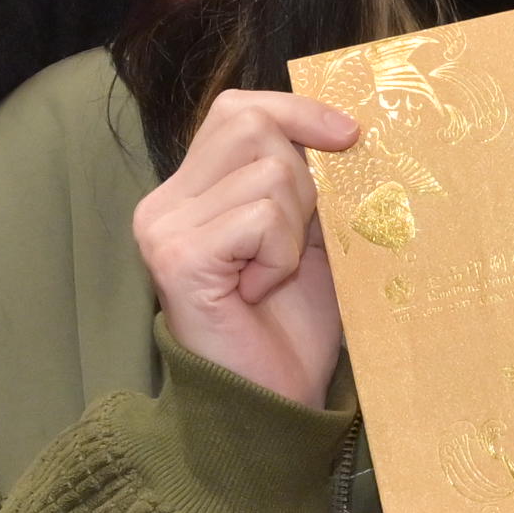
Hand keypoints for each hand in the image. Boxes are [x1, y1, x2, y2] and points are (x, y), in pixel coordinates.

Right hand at [133, 89, 363, 411]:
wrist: (272, 402)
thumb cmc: (291, 326)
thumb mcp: (310, 237)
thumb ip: (310, 182)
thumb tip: (346, 126)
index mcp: (190, 191)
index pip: (237, 111)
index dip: (297, 112)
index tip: (349, 134)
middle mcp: (164, 202)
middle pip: (251, 125)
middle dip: (303, 176)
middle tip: (302, 238)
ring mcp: (164, 228)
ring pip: (267, 172)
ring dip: (295, 227)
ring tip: (276, 274)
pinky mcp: (179, 257)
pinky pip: (260, 218)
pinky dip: (280, 254)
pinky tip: (261, 290)